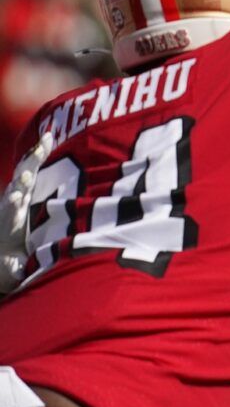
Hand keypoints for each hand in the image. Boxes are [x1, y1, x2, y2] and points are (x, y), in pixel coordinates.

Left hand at [0, 131, 52, 294]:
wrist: (0, 243)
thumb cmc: (10, 256)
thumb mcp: (11, 267)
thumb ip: (15, 268)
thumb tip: (20, 270)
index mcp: (8, 221)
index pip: (10, 210)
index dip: (14, 203)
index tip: (17, 198)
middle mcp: (10, 202)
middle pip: (17, 187)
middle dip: (22, 179)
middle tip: (27, 171)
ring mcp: (17, 191)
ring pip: (25, 171)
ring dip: (34, 158)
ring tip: (45, 141)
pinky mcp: (25, 185)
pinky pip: (32, 165)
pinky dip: (39, 152)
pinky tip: (48, 136)